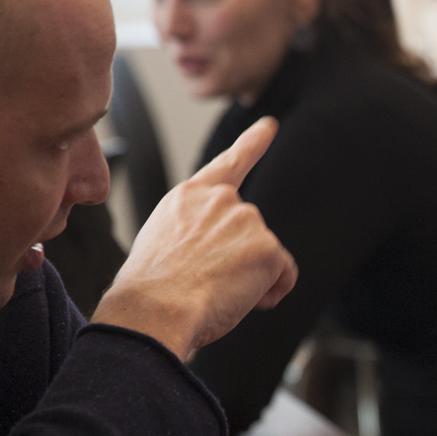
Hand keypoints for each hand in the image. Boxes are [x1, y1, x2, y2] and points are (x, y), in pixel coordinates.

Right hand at [90, 117, 296, 360]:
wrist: (154, 309)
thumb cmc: (151, 290)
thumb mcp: (164, 243)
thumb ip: (196, 232)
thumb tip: (216, 255)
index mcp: (189, 197)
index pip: (228, 163)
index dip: (253, 142)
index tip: (270, 126)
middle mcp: (221, 200)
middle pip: (250, 233)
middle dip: (240, 261)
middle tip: (206, 283)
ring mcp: (246, 219)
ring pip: (265, 256)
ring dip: (251, 279)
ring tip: (213, 291)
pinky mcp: (267, 246)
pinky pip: (284, 275)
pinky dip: (271, 292)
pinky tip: (241, 299)